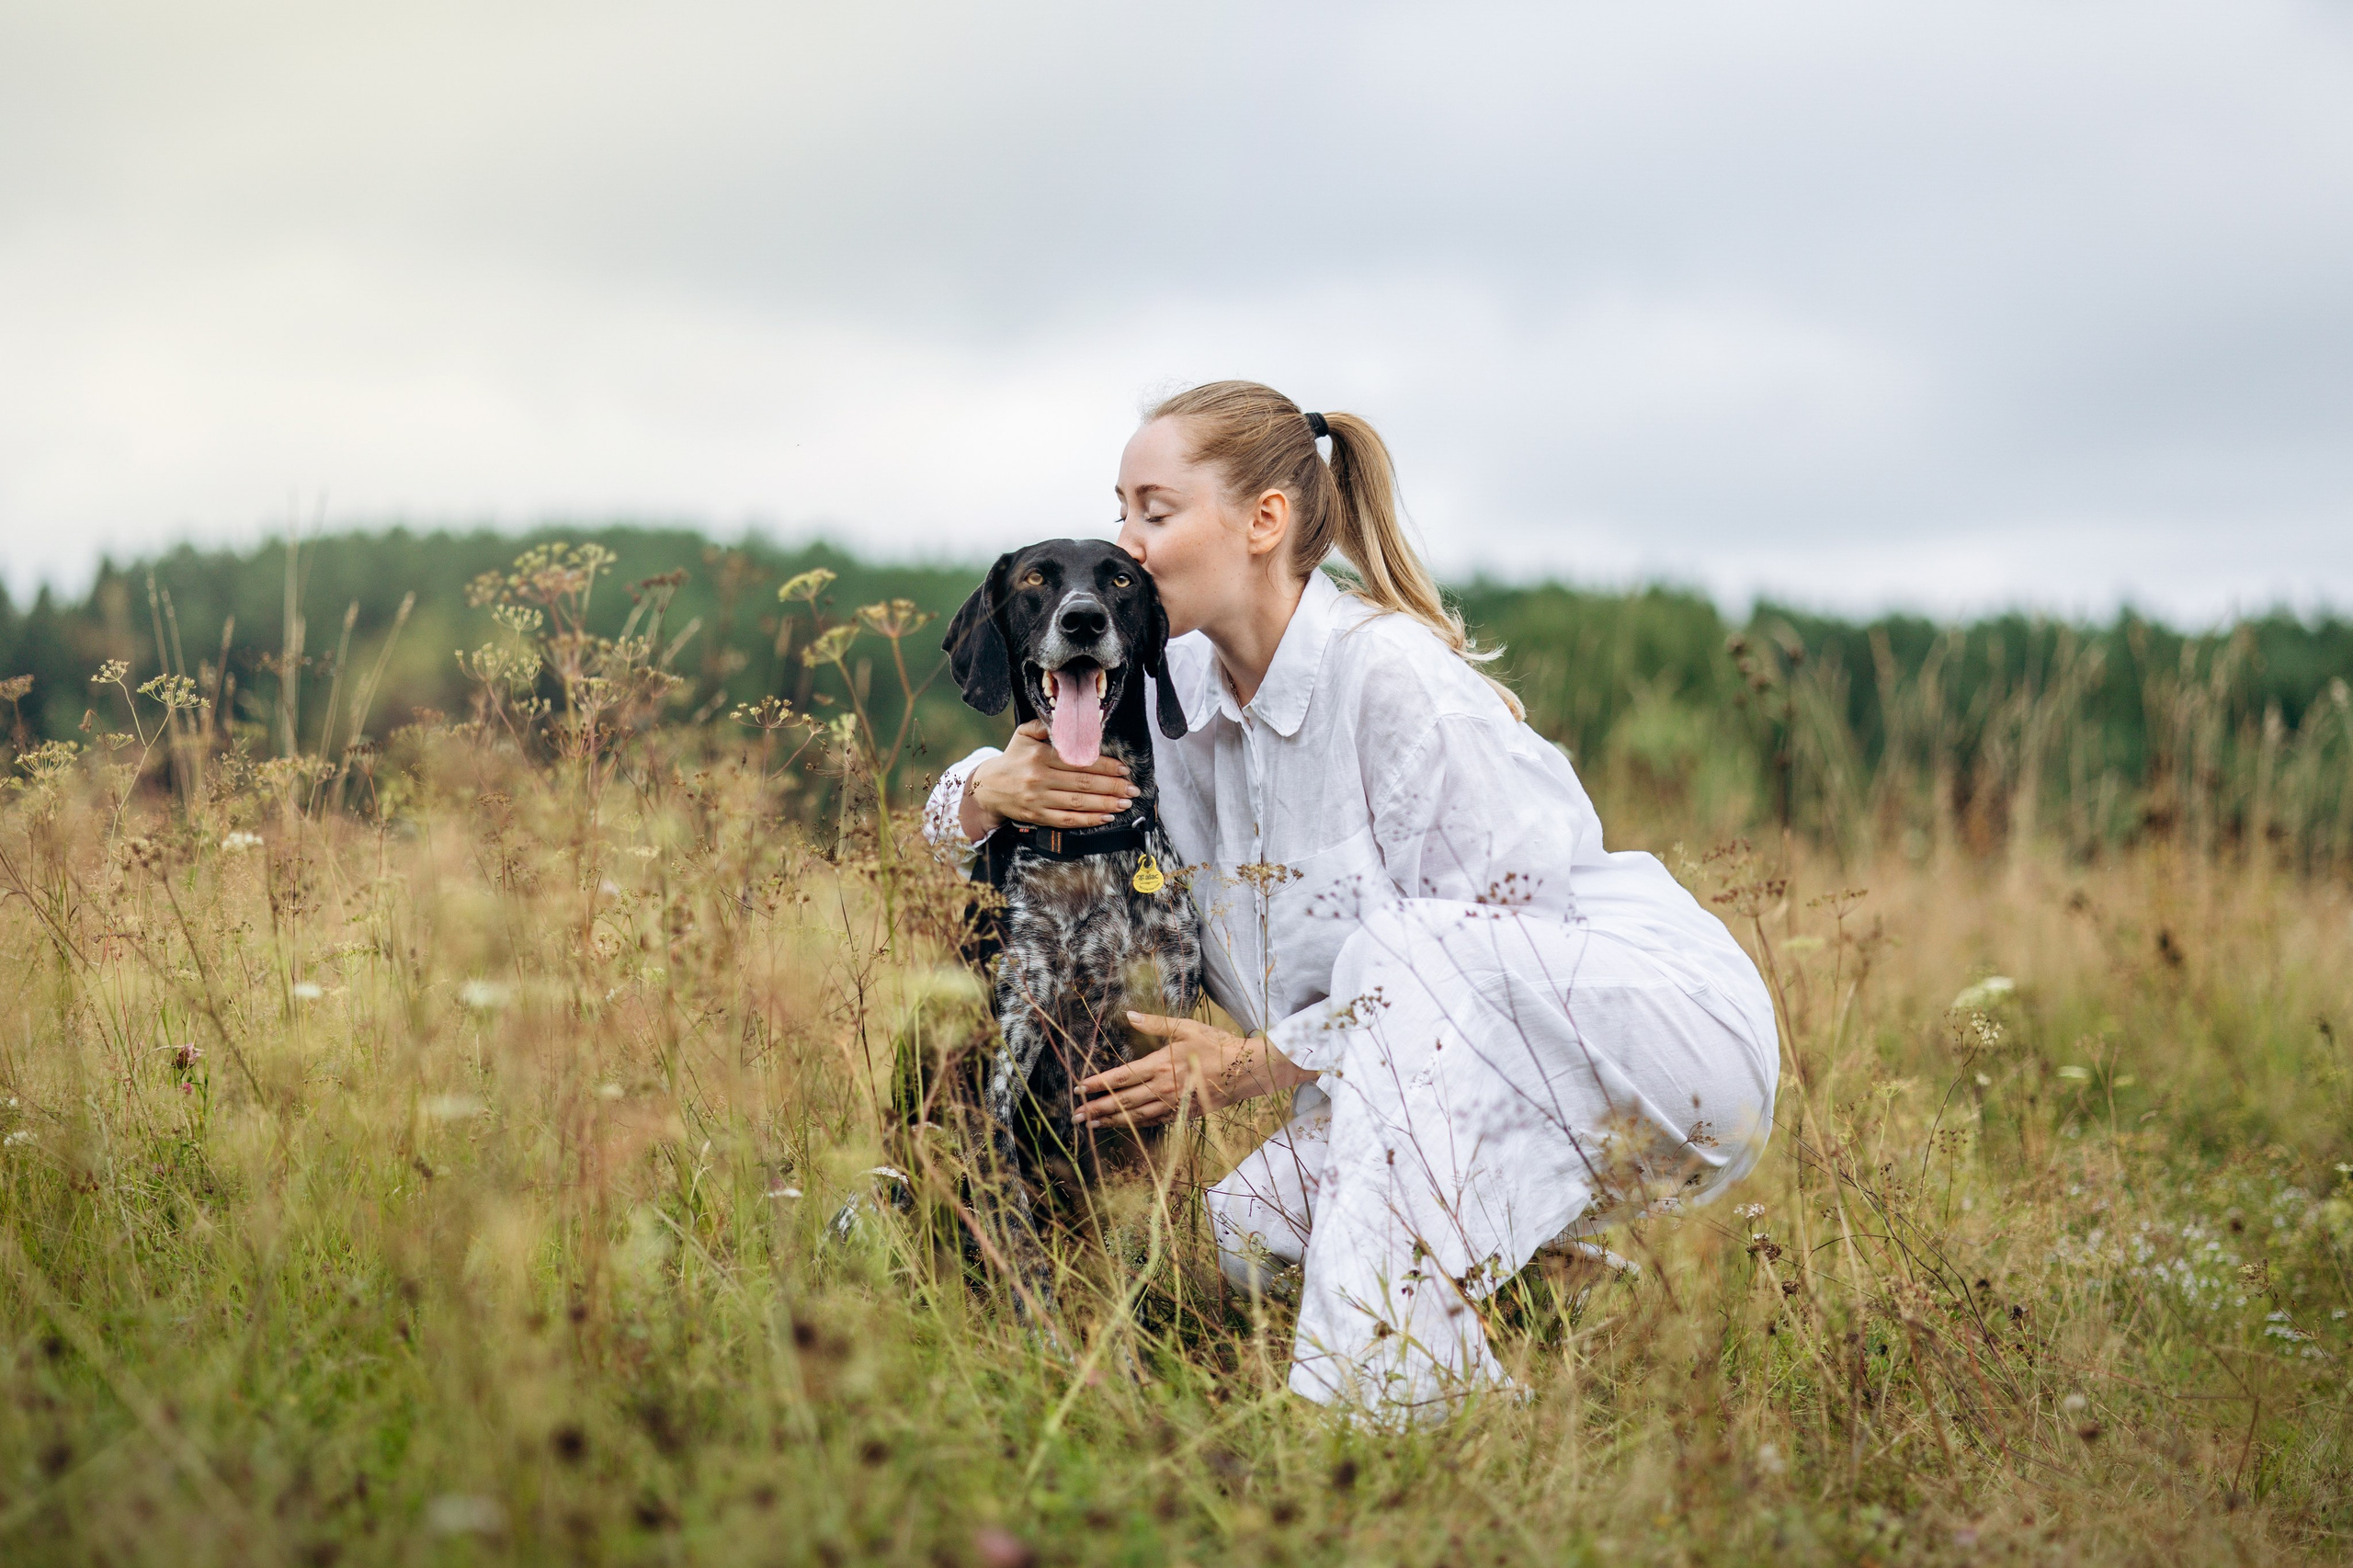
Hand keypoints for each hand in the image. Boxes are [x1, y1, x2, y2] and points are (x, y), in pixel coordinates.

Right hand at [962, 720, 1136, 837]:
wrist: (987, 787)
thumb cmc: (1013, 758)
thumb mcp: (1024, 735)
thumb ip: (1047, 726)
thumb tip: (1070, 721)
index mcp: (1040, 755)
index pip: (1079, 761)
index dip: (1105, 765)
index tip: (1124, 769)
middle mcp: (1039, 777)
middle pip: (1083, 783)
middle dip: (1113, 786)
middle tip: (1133, 788)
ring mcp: (1038, 799)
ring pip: (1078, 803)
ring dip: (1106, 804)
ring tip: (1125, 803)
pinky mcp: (1037, 816)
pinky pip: (1067, 820)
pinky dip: (1088, 820)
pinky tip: (1106, 817)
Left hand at [1072, 1013, 1316, 1128]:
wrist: (1248, 1070)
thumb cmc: (1218, 1045)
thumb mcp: (1187, 1027)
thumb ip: (1155, 1024)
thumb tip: (1129, 1015)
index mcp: (1161, 1065)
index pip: (1121, 1076)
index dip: (1098, 1084)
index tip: (1079, 1089)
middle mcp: (1163, 1087)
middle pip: (1123, 1101)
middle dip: (1097, 1109)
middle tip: (1076, 1116)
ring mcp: (1173, 1103)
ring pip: (1136, 1115)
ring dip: (1112, 1120)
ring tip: (1092, 1125)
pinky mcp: (1184, 1113)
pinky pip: (1155, 1121)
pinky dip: (1136, 1124)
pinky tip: (1125, 1125)